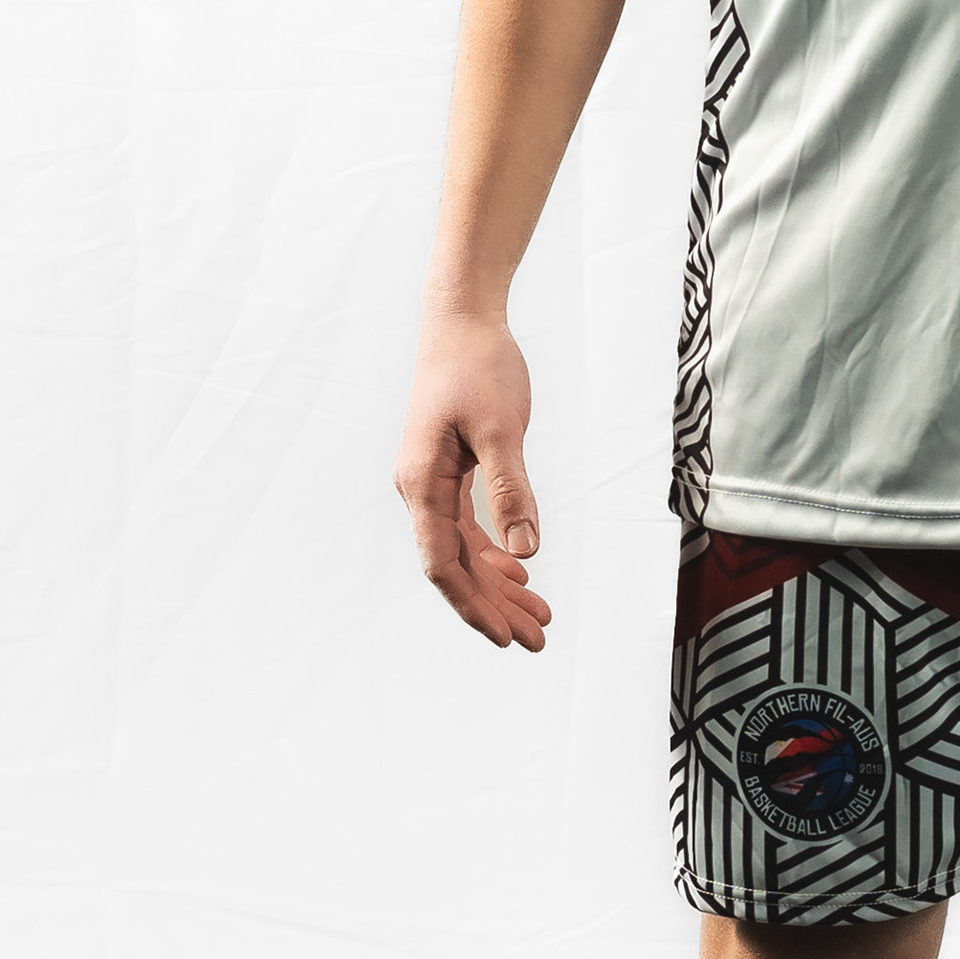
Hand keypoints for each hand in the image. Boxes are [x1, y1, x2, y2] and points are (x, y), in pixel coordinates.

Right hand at [395, 311, 553, 648]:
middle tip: (539, 638)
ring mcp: (433, 482)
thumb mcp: (501, 428)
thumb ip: (512, 489)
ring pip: (465, 550)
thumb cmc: (478, 366)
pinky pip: (469, 527)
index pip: (444, 564)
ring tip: (539, 615)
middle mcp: (420, 489)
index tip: (505, 637)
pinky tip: (520, 572)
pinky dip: (496, 552)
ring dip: (499, 584)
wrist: (463, 320)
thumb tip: (525, 551)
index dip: (473, 604)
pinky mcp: (450, 471)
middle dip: (495, 605)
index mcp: (422, 483)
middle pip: (456, 566)